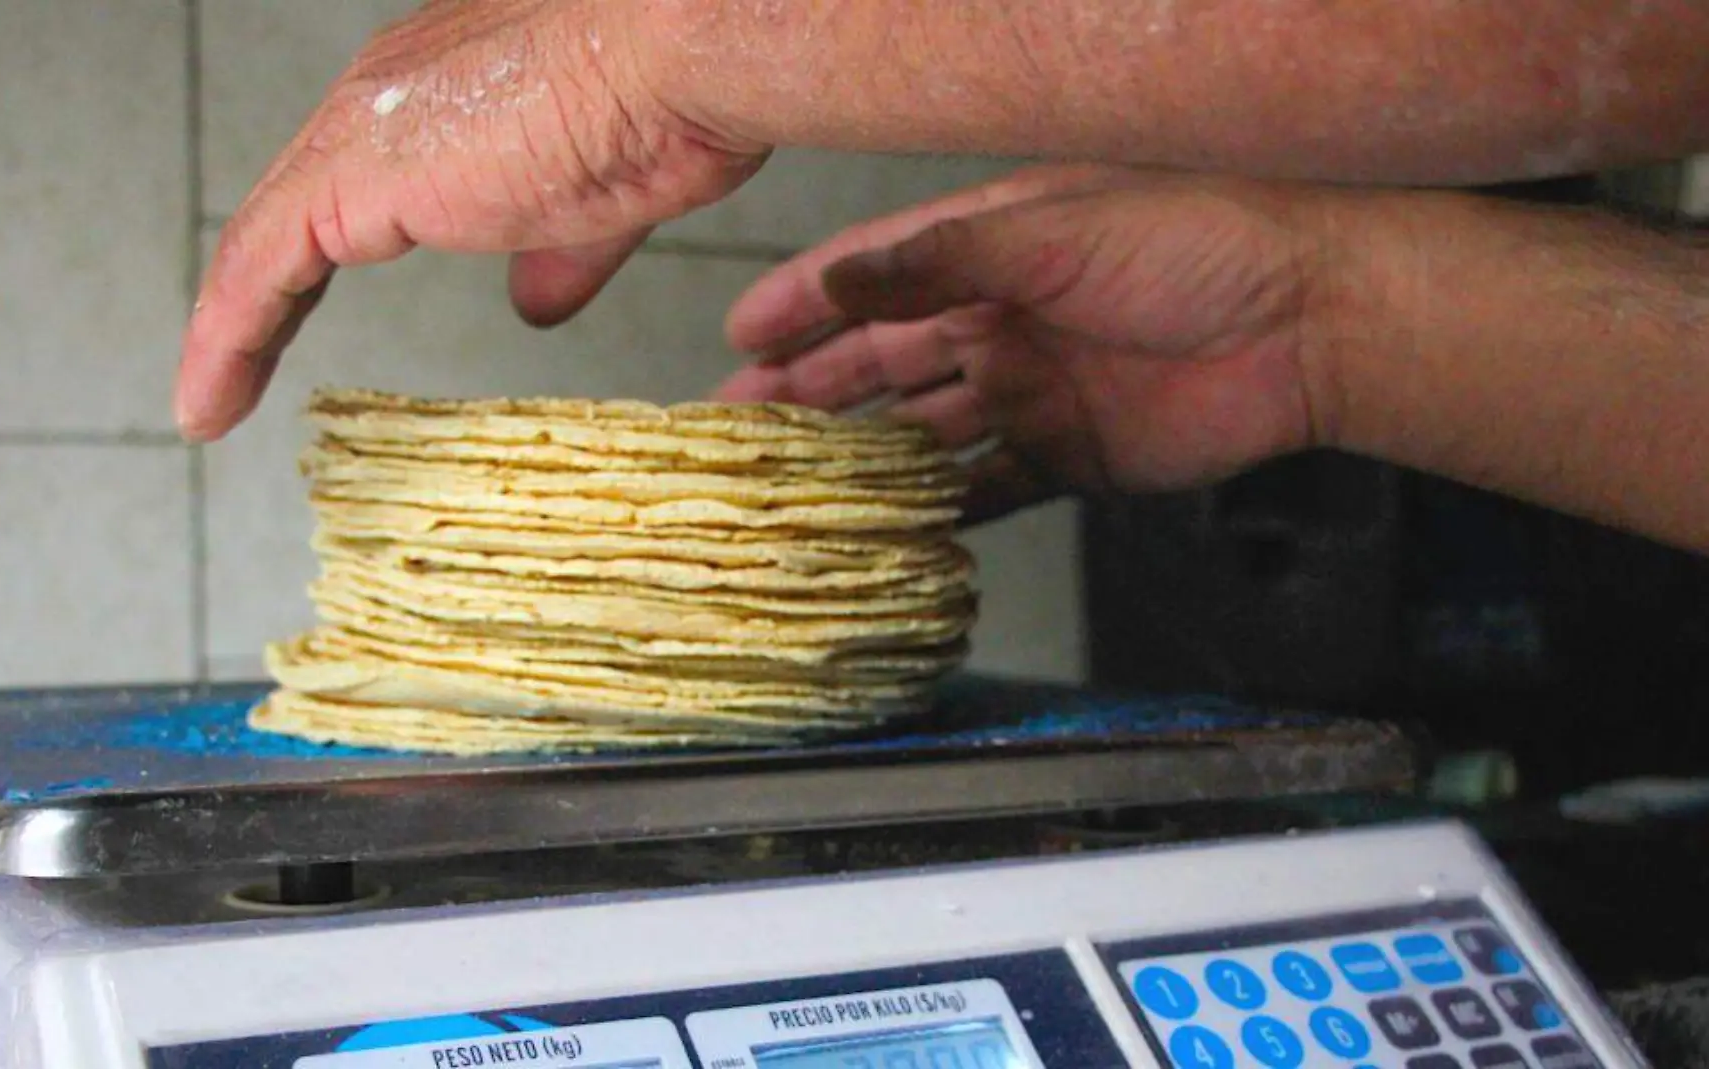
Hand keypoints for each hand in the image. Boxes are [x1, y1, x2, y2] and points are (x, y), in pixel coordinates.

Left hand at [175, 0, 768, 440]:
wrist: (673, 60)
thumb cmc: (663, 104)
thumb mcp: (600, 202)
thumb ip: (559, 250)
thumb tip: (536, 305)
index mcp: (449, 88)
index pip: (367, 176)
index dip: (335, 245)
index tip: (317, 307)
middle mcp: (390, 93)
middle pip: (302, 206)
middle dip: (271, 290)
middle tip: (244, 358)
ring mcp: (362, 130)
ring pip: (267, 241)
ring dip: (236, 327)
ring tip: (212, 400)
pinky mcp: (346, 179)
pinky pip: (255, 270)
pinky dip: (226, 341)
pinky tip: (210, 405)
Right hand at [715, 166, 1338, 525]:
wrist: (1308, 323)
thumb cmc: (1194, 244)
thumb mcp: (1052, 234)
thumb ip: (938, 261)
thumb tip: (838, 282)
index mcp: (989, 250)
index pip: (872, 276)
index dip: (802, 303)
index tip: (739, 335)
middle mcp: (999, 319)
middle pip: (881, 360)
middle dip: (807, 390)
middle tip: (736, 426)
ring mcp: (1031, 390)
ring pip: (920, 429)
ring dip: (857, 454)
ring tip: (786, 485)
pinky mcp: (1069, 455)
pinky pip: (986, 487)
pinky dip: (937, 509)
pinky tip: (884, 527)